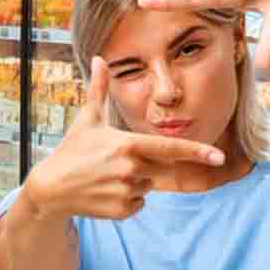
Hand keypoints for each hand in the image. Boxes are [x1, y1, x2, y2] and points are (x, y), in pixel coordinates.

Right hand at [24, 58, 225, 220]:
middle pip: (160, 168)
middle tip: (114, 163)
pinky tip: (105, 191)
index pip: (170, 147)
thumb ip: (99, 89)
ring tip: (106, 177)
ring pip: (148, 187)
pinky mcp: (121, 210)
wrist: (50, 188)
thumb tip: (98, 59)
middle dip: (144, 165)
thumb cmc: (71, 150)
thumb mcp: (87, 119)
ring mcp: (126, 191)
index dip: (197, 151)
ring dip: (135, 182)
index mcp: (127, 145)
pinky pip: (139, 204)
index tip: (219, 155)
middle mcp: (130, 169)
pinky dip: (127, 199)